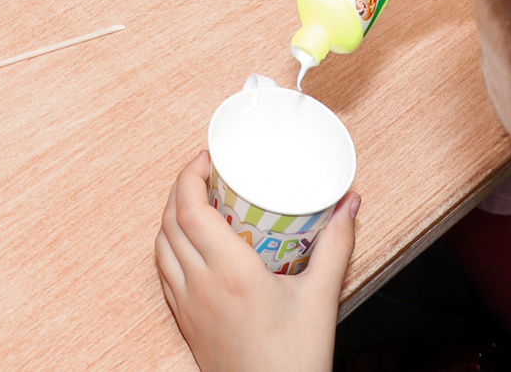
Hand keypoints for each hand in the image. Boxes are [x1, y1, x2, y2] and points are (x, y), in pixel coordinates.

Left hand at [156, 149, 352, 371]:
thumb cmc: (297, 357)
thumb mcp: (321, 296)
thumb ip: (336, 245)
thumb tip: (350, 203)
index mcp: (230, 272)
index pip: (189, 209)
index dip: (189, 175)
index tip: (206, 158)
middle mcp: (200, 285)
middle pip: (169, 221)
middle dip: (180, 188)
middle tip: (205, 173)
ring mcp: (187, 305)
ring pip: (160, 246)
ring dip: (170, 217)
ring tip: (196, 203)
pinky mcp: (184, 322)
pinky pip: (163, 273)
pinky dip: (168, 247)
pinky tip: (189, 245)